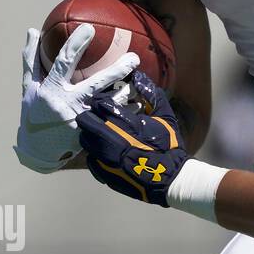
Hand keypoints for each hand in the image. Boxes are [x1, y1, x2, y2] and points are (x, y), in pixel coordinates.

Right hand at [14, 24, 138, 172]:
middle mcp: (67, 104)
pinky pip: (116, 119)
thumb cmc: (34, 112)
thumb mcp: (30, 87)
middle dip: (117, 69)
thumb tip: (33, 30)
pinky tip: (142, 103)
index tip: (89, 28)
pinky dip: (130, 111)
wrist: (36, 150)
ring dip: (128, 91)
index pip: (64, 63)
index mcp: (51, 89)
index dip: (76, 45)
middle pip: (96, 84)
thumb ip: (32, 59)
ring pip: (111, 103)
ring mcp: (81, 119)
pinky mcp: (92, 132)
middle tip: (134, 57)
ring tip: (141, 79)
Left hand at [77, 71, 186, 205]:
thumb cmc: (169, 145)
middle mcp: (113, 140)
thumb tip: (139, 75)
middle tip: (96, 116)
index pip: (101, 105)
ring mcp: (106, 158)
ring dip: (90, 134)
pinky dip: (95, 153)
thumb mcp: (166, 117)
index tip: (103, 102)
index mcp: (128, 124)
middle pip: (85, 121)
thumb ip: (152, 95)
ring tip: (100, 133)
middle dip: (89, 116)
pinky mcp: (103, 172)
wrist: (169, 178)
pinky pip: (90, 158)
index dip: (100, 101)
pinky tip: (106, 151)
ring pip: (84, 139)